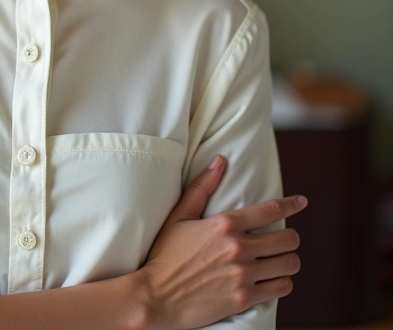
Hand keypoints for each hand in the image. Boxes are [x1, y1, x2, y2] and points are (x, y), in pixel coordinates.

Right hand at [138, 156, 305, 329]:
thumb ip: (201, 187)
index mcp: (224, 224)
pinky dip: (282, 282)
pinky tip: (272, 279)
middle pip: (287, 239)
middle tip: (283, 239)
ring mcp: (243, 275)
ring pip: (289, 264)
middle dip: (289, 237)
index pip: (270, 210)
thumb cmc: (166, 253)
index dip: (291, 204)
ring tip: (279, 259)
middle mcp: (238, 248)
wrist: (157, 295)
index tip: (302, 202)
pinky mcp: (245, 298)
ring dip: (287, 261)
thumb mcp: (179, 215)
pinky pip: (281, 288)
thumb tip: (220, 161)